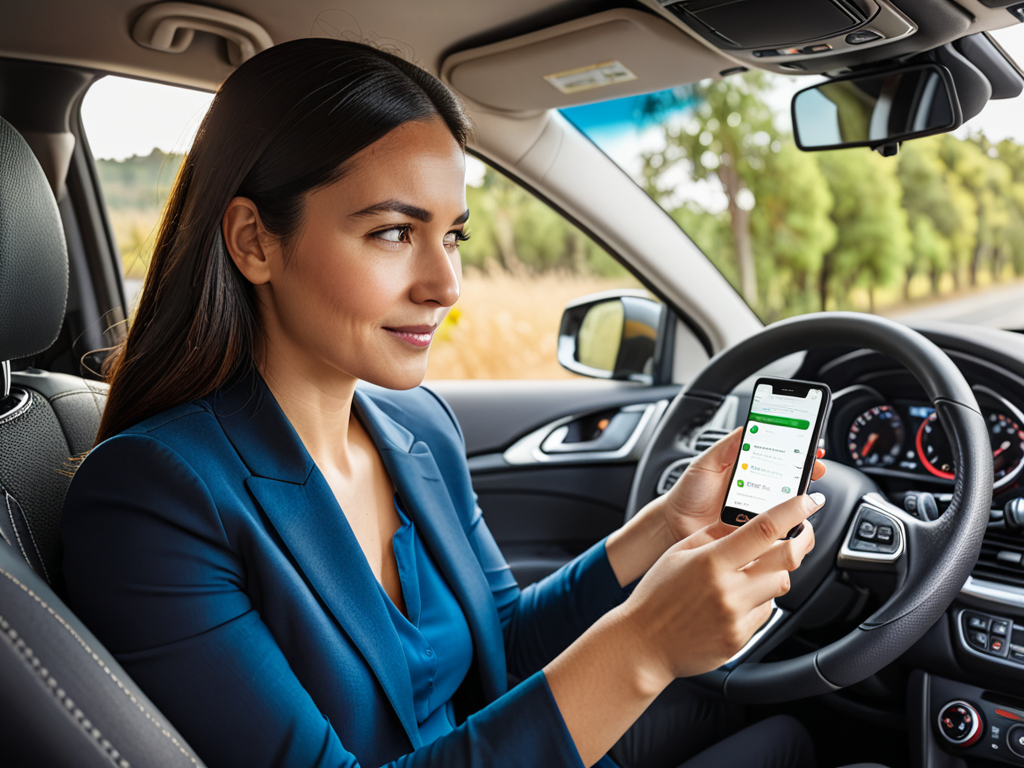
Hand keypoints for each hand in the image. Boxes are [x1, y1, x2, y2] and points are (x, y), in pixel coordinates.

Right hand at [620, 490, 824, 682]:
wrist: (643, 644)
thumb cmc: (656, 596)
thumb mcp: (679, 553)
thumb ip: (714, 535)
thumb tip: (745, 520)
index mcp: (711, 561)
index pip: (764, 530)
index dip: (793, 512)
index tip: (809, 502)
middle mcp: (728, 589)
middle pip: (787, 559)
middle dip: (802, 540)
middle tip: (803, 531)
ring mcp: (737, 617)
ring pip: (780, 586)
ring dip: (776, 572)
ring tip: (755, 570)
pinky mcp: (741, 638)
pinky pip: (766, 612)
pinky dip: (759, 600)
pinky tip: (736, 600)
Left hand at [656, 427, 826, 543]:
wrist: (672, 524)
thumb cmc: (687, 493)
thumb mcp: (705, 463)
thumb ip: (726, 446)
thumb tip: (750, 426)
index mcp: (746, 468)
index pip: (778, 455)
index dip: (798, 449)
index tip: (812, 445)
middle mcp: (756, 489)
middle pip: (791, 479)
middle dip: (807, 471)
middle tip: (816, 466)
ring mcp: (757, 511)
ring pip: (788, 504)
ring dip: (799, 498)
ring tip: (802, 491)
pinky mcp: (754, 532)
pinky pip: (776, 527)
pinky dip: (787, 523)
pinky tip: (788, 518)